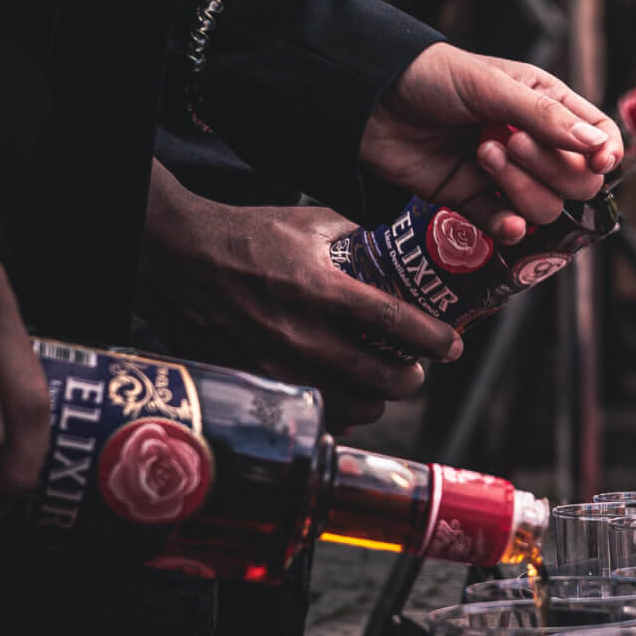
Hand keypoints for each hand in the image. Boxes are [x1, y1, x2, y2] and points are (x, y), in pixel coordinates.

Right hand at [138, 165, 462, 431]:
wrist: (183, 259)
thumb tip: (398, 235)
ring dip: (377, 398)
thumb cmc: (246, 237)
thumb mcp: (306, 223)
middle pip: (381, 378)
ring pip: (352, 406)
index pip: (394, 322)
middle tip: (419, 367)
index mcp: (320, 290)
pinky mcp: (260, 383)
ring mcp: (279, 366)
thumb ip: (356, 231)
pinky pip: (314, 412)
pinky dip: (338, 409)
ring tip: (383, 381)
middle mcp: (302, 335)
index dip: (433, 339)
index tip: (452, 344)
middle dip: (411, 377)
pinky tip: (344, 392)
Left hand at [359, 44, 621, 243]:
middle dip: (552, 168)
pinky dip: (510, 228)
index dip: (605, 150)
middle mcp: (530, 140)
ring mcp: (502, 173)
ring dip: (522, 190)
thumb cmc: (429, 77)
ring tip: (483, 156)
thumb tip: (597, 146)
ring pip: (545, 206)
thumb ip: (545, 118)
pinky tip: (504, 223)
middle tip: (511, 143)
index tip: (598, 161)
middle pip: (577, 178)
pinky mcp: (472, 199)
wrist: (367, 102)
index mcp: (543, 102)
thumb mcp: (490, 86)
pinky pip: (507, 226)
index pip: (596, 133)